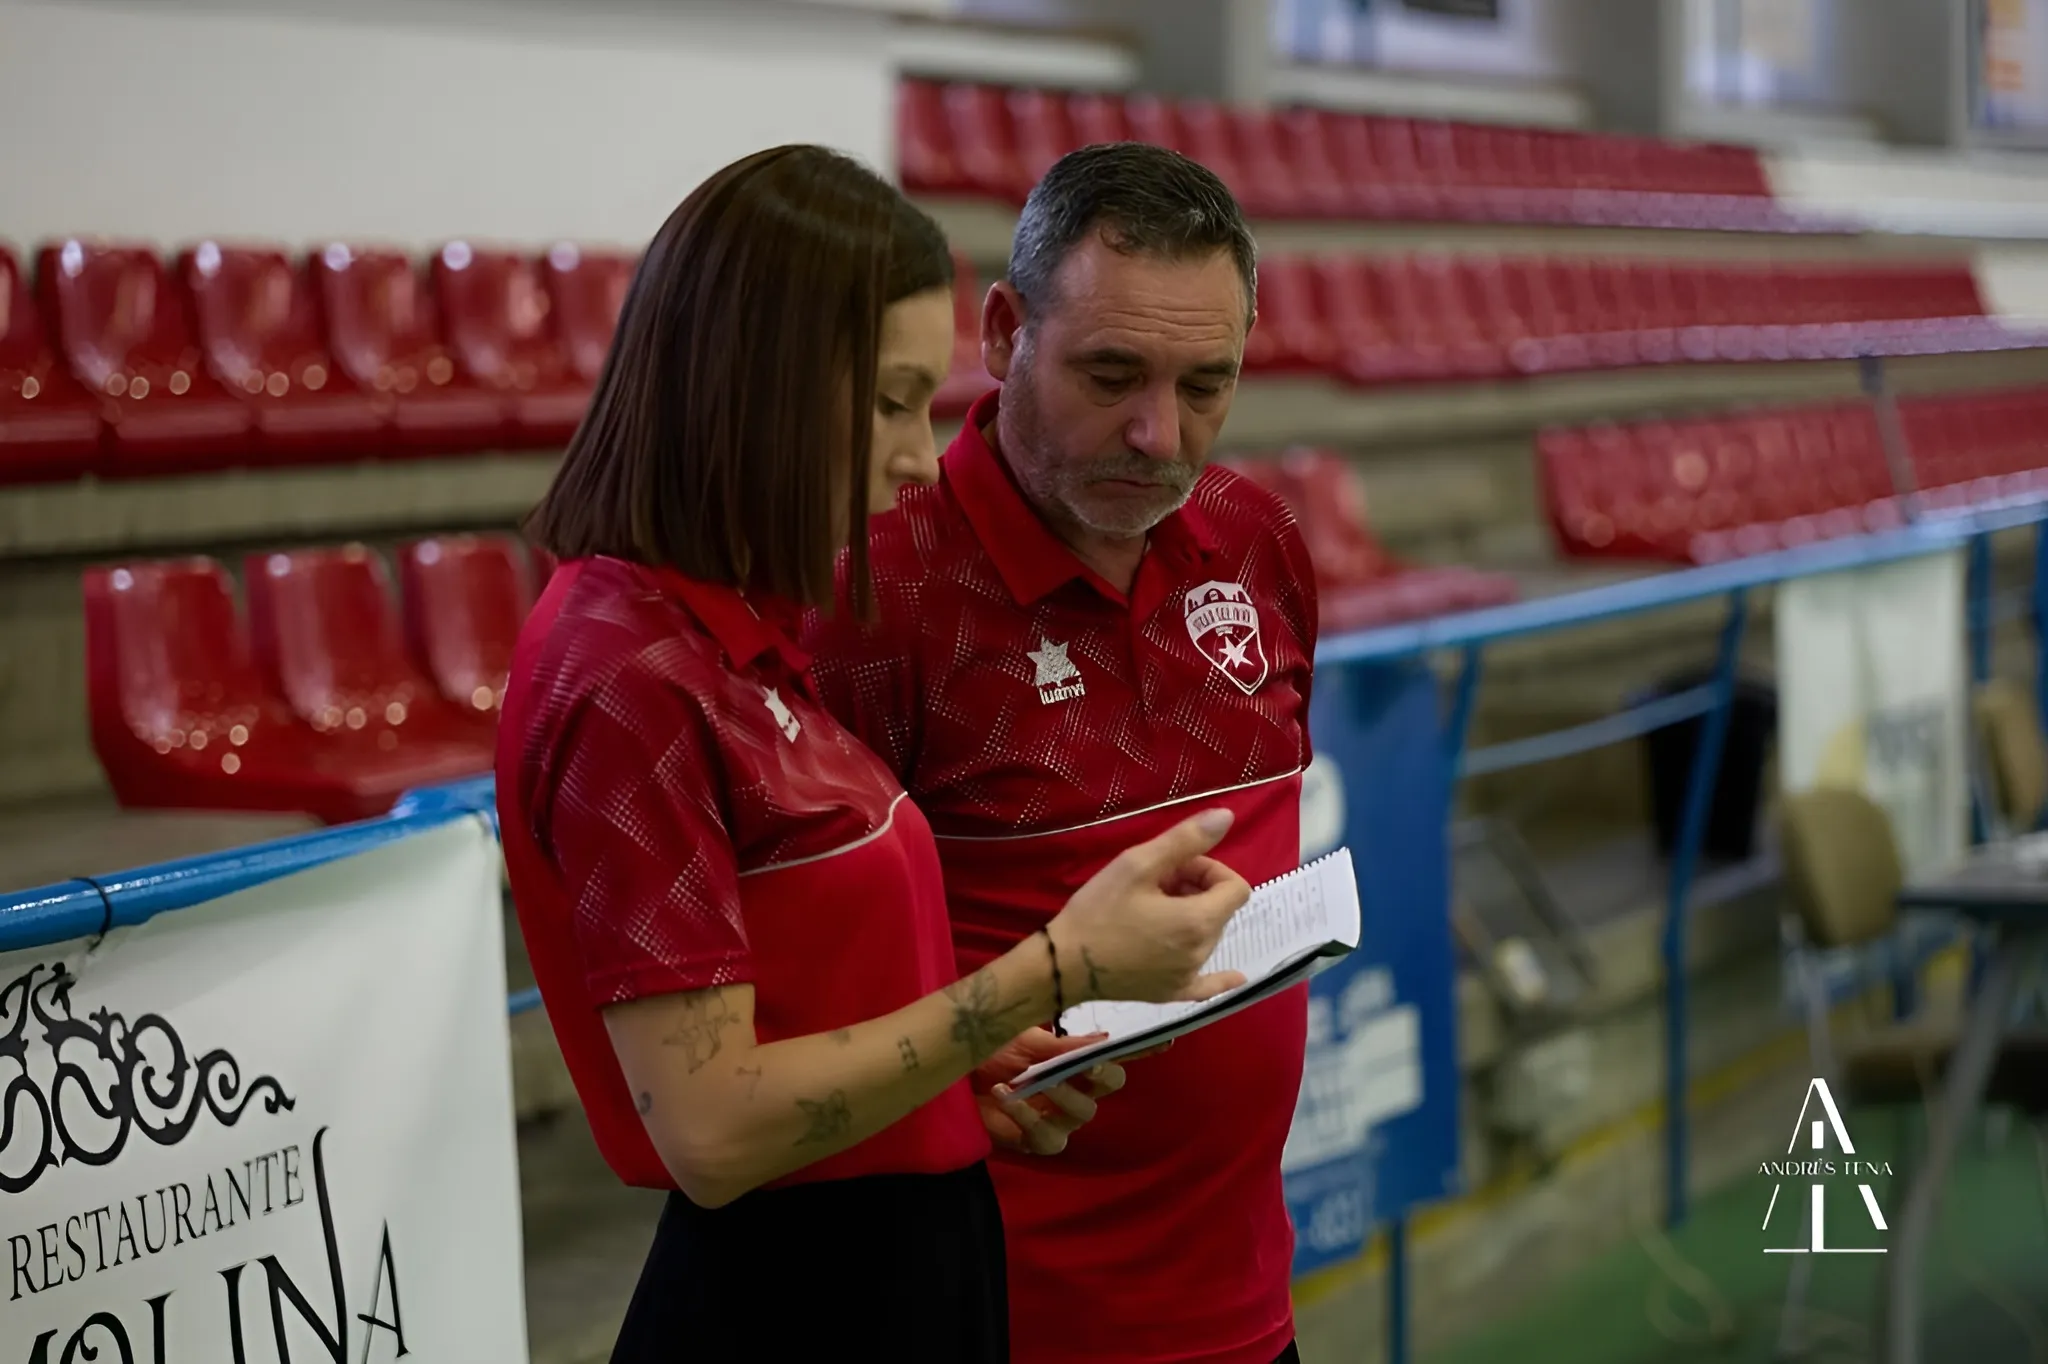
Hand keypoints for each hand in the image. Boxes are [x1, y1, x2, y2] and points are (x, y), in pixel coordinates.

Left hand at [973, 1027, 1126, 1155]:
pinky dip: (1027, 1117)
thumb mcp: (1026, 1041)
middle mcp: (1070, 1099)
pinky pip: (1045, 1138)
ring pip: (1076, 1121)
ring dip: (1060, 1099)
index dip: (1110, 1069)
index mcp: (1073, 1071)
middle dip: (1089, 1085)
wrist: (955, 1073)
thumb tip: (1105, 1040)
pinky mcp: (1031, 1141)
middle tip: (1073, 1070)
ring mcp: (1052, 1123)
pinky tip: (1006, 1098)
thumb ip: (1065, 1046)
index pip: (1109, 1075)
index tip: (1095, 1061)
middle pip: (1096, 1102)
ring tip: (1030, 1083)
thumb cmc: (991, 1052)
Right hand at [1046, 808, 1250, 1007]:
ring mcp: (1188, 976)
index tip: (1175, 867)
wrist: (1064, 963)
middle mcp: (1202, 951)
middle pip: (1220, 909)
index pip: (1234, 886)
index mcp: (1199, 920)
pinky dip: (1220, 977)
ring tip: (1150, 910)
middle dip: (1196, 890)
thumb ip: (1185, 840)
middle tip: (1154, 884)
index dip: (1208, 869)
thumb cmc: (1099, 910)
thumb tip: (1227, 817)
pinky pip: (1206, 985)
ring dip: (1189, 915)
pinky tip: (1236, 977)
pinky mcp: (1172, 992)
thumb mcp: (1138, 864)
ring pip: (1207, 935)